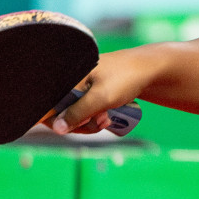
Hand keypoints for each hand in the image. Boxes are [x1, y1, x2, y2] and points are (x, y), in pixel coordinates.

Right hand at [44, 47, 161, 134]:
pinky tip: (108, 116)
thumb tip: (57, 128)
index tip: (71, 126)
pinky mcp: (90, 93)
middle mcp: (70, 80)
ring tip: (107, 118)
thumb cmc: (126, 78)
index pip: (46, 103)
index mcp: (67, 76)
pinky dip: (94, 118)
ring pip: (74, 115)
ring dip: (89, 123)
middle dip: (79, 124)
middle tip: (99, 122)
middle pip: (60, 113)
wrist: (152, 70)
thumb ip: (78, 113)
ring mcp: (80, 87)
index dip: (53, 119)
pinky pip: (84, 112)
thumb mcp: (101, 98)